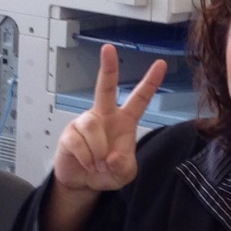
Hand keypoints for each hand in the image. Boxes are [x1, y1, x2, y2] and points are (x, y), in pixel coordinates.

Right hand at [54, 44, 167, 193]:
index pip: (140, 98)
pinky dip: (86, 156)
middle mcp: (105, 116)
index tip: (161, 64)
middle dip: (107, 67)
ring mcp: (86, 122)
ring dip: (98, 150)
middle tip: (108, 48)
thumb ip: (124, 166)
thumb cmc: (108, 170)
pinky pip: (78, 141)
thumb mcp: (124, 174)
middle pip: (105, 87)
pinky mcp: (69, 133)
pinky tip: (87, 162)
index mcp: (125, 121)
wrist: (83, 182)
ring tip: (98, 163)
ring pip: (92, 126)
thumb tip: (113, 157)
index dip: (150, 82)